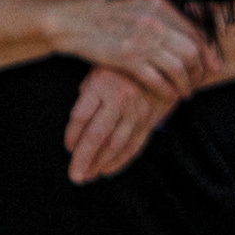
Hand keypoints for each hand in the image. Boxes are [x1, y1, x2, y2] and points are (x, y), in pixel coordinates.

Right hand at [49, 0, 222, 101]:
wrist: (71, 20)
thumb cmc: (102, 11)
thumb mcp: (136, 3)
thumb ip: (160, 14)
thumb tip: (185, 27)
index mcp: (158, 4)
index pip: (194, 30)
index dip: (209, 50)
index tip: (214, 64)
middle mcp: (154, 20)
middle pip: (191, 49)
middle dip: (201, 69)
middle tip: (202, 81)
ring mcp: (141, 40)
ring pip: (178, 67)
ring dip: (186, 83)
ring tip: (186, 92)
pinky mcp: (127, 58)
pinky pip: (158, 79)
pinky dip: (167, 90)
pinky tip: (170, 95)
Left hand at [63, 64, 176, 181]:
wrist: (165, 57)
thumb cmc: (125, 62)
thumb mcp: (102, 66)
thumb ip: (89, 90)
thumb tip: (78, 118)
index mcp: (102, 85)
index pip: (80, 116)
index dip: (72, 135)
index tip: (68, 148)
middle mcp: (119, 100)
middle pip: (96, 135)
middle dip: (83, 159)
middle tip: (74, 176)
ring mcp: (136, 111)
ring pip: (115, 144)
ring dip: (100, 163)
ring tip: (88, 176)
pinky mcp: (150, 119)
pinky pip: (135, 144)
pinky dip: (120, 160)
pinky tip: (108, 169)